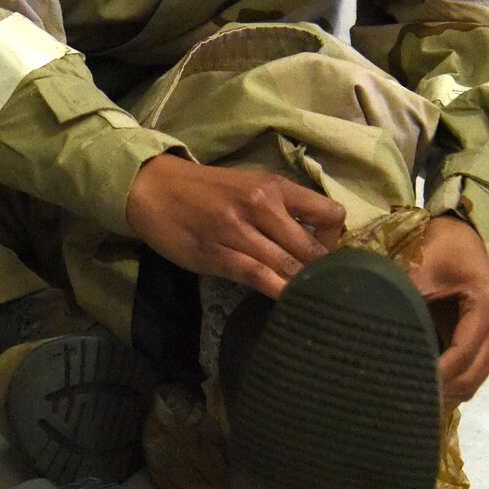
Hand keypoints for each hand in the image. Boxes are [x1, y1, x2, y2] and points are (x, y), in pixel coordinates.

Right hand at [126, 154, 345, 296]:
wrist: (153, 187)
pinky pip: (258, 277)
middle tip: (321, 287)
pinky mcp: (217, 254)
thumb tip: (312, 241)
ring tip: (308, 300)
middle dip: (321, 272)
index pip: (329, 213)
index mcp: (274, 187)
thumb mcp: (249, 186)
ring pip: (286, 265)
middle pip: (310, 248)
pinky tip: (284, 302)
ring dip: (300, 286)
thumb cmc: (205, 190)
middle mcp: (261, 205)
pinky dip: (276, 292)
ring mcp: (238, 231)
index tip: (325, 255)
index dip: (334, 240)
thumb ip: (280, 209)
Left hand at [407, 214, 488, 404]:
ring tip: (405, 396)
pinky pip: (471, 374)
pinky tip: (420, 385)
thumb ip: (404, 306)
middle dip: (437, 391)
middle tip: (396, 398)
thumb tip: (374, 342)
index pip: (460, 356)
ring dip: (443, 392)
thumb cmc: (437, 250)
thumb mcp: (417, 272)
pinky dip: (448, 383)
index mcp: (487, 306)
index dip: (432, 377)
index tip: (399, 387)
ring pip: (472, 382)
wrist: (460, 237)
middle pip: (470, 378)